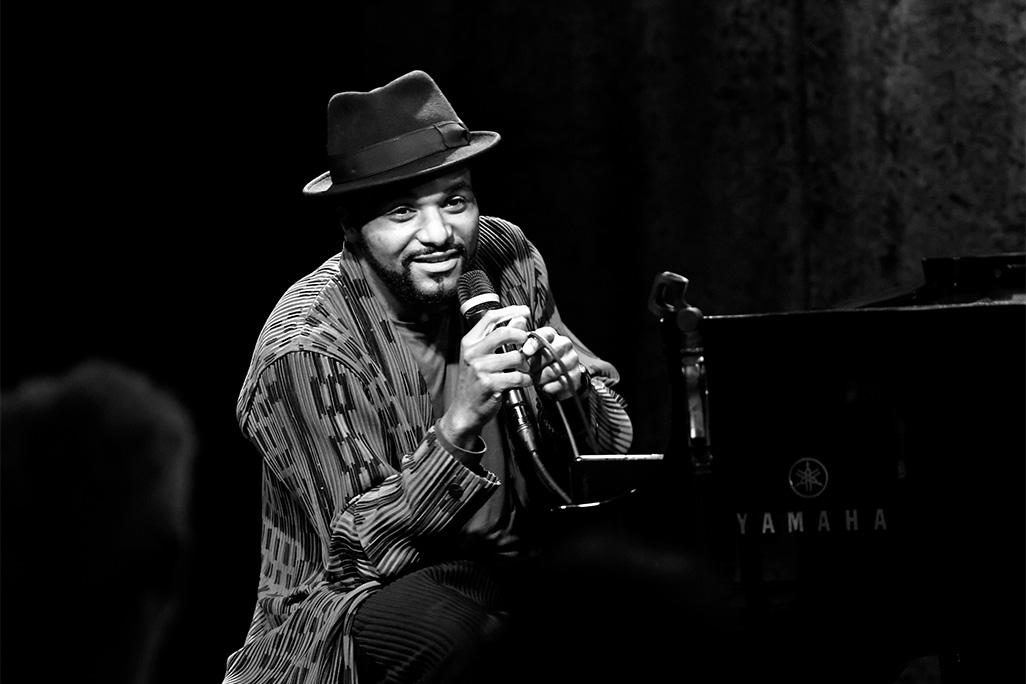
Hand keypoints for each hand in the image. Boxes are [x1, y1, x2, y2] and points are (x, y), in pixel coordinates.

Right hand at [438, 305, 531, 452]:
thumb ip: (498, 338)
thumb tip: (519, 320)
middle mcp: (472, 353)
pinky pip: (517, 377)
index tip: (525, 311)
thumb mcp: (482, 357)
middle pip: (504, 332)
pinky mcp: (489, 384)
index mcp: (469, 342)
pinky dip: (526, 379)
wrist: (464, 410)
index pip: (490, 317)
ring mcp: (479, 369)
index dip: (510, 311)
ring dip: (526, 363)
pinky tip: (524, 381)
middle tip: (528, 343)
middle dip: (522, 336)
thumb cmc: (475, 383)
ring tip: (525, 369)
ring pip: (515, 356)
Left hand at [521, 326, 582, 400]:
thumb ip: (519, 333)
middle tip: (527, 370)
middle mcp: (563, 344)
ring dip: (540, 377)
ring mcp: (571, 359)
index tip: (526, 351)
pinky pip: (560, 382)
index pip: (545, 334)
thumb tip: (517, 320)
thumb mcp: (526, 346)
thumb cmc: (538, 360)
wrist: (553, 379)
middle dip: (535, 364)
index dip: (534, 343)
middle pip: (550, 353)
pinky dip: (548, 386)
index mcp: (551, 335)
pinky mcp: (574, 375)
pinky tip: (544, 385)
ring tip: (535, 378)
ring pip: (554, 369)